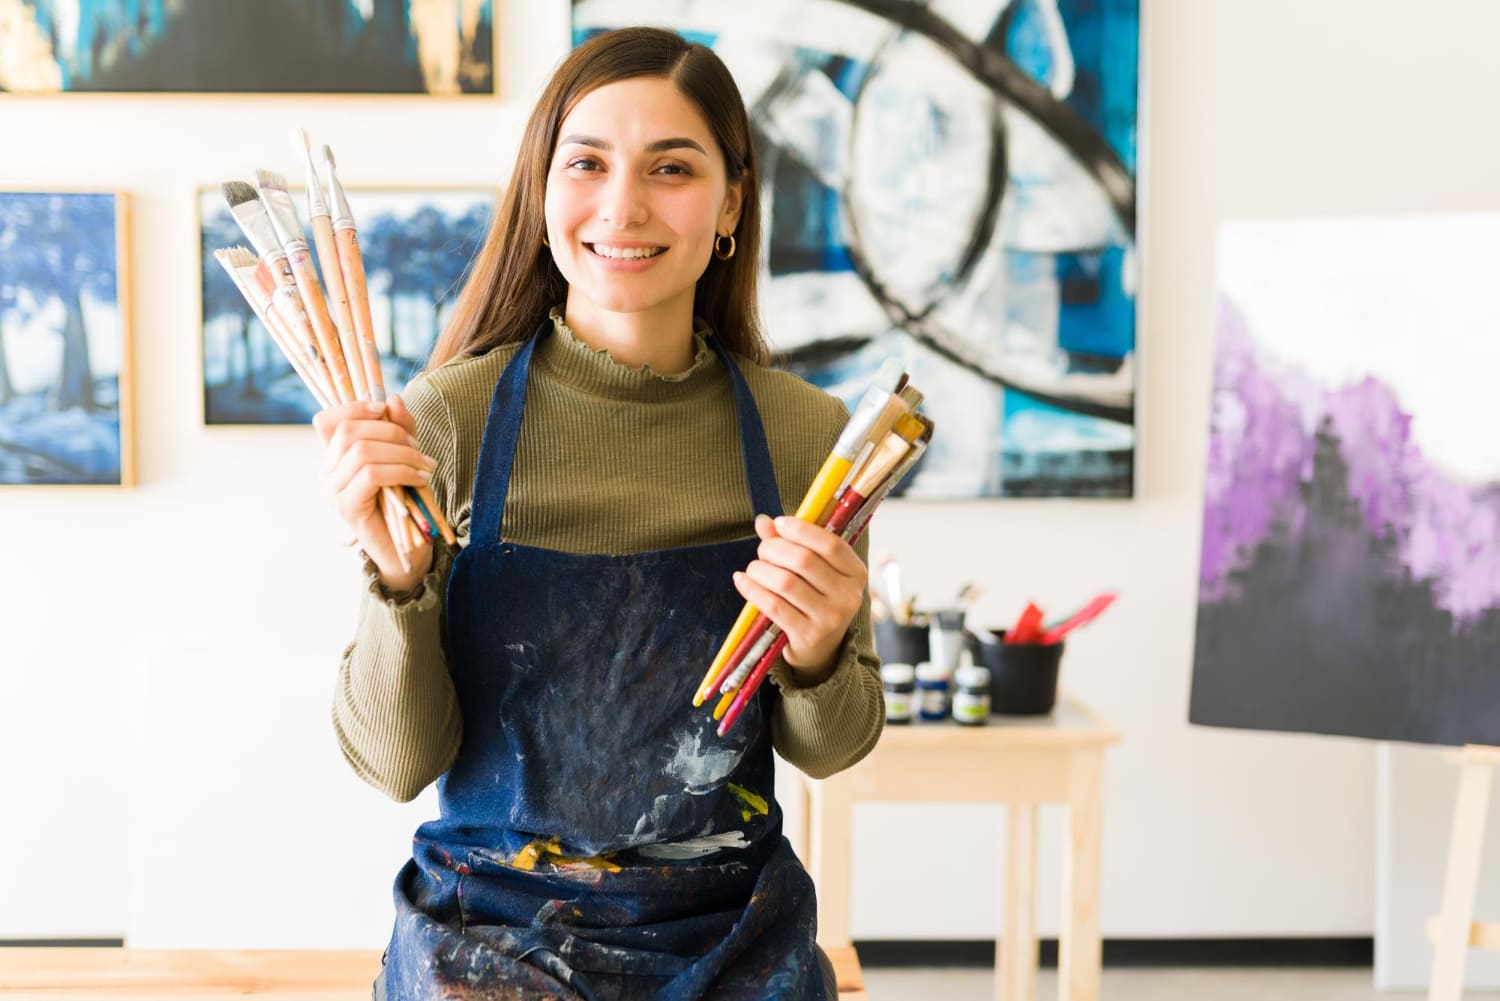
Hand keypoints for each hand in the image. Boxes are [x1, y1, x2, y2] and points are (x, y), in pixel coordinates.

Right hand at [312, 394, 435, 590]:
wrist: (407, 548)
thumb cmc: (405, 501)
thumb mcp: (405, 456)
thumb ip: (400, 428)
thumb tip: (393, 399)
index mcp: (336, 457)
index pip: (327, 420)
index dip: (355, 407)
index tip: (386, 411)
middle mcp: (328, 472)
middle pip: (348, 431)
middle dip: (391, 431)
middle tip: (419, 447)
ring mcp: (334, 491)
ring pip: (362, 451)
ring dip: (402, 452)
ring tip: (426, 464)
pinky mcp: (349, 508)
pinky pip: (370, 475)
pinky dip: (400, 470)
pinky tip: (420, 477)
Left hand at [733, 514, 866, 684]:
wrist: (820, 648)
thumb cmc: (815, 597)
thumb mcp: (813, 571)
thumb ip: (791, 543)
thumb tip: (763, 522)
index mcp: (856, 573)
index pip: (831, 544)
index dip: (802, 530)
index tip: (779, 523)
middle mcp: (849, 596)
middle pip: (804, 561)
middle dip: (774, 549)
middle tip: (762, 550)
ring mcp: (830, 619)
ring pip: (786, 582)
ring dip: (760, 569)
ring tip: (753, 568)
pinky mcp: (808, 636)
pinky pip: (773, 606)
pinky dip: (752, 589)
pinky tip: (742, 581)